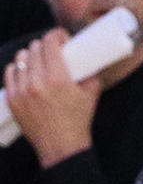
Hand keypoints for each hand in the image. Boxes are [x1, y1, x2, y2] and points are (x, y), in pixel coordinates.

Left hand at [6, 31, 100, 168]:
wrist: (62, 148)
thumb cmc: (78, 122)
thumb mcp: (91, 96)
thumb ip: (88, 75)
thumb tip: (86, 60)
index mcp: (58, 80)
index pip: (50, 43)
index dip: (56, 35)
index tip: (61, 37)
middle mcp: (37, 83)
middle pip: (34, 48)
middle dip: (45, 46)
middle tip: (53, 51)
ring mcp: (21, 90)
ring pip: (21, 58)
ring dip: (30, 56)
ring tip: (38, 62)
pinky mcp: (12, 98)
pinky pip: (10, 72)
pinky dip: (18, 69)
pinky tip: (26, 72)